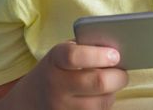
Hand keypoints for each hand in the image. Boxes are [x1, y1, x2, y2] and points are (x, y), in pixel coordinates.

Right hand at [8, 41, 128, 109]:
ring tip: (109, 84)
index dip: (99, 55)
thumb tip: (116, 51)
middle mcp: (57, 86)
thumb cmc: (55, 70)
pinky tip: (98, 97)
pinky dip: (104, 104)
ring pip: (103, 102)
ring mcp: (63, 107)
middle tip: (121, 72)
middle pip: (98, 82)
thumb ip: (85, 48)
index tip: (115, 54)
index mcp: (55, 61)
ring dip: (112, 92)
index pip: (75, 56)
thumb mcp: (62, 53)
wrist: (30, 100)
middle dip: (118, 76)